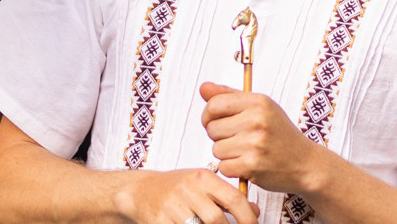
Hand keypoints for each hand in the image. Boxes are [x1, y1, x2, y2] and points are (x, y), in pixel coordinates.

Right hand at [112, 167, 258, 223]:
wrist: (141, 191)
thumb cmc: (176, 188)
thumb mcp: (202, 184)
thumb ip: (227, 196)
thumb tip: (255, 211)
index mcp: (202, 178)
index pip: (234, 198)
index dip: (248, 218)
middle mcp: (188, 189)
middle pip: (216, 219)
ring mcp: (173, 207)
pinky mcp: (161, 221)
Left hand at [200, 82, 316, 193]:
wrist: (306, 164)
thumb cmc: (280, 133)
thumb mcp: (260, 106)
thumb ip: (229, 95)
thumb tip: (203, 88)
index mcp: (257, 102)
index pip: (214, 104)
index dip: (208, 114)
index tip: (213, 121)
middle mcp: (256, 120)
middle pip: (212, 128)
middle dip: (218, 136)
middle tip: (236, 139)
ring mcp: (254, 144)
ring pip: (216, 149)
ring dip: (226, 154)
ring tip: (244, 151)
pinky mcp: (253, 167)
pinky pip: (224, 167)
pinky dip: (231, 168)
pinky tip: (246, 164)